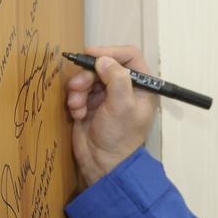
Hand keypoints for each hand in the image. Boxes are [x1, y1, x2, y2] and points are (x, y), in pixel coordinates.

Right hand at [64, 44, 158, 184]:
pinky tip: (77, 114)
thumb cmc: (120, 137)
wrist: (102, 164)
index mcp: (141, 86)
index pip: (129, 56)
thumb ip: (116, 79)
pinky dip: (75, 101)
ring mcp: (107, 96)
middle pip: (103, 65)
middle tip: (77, 86)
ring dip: (78, 89)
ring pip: (88, 78)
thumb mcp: (122, 106)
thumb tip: (103, 59)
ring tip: (76, 105)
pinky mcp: (90, 105)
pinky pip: (79, 92)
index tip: (92, 55)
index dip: (110, 52)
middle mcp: (125, 88)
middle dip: (88, 75)